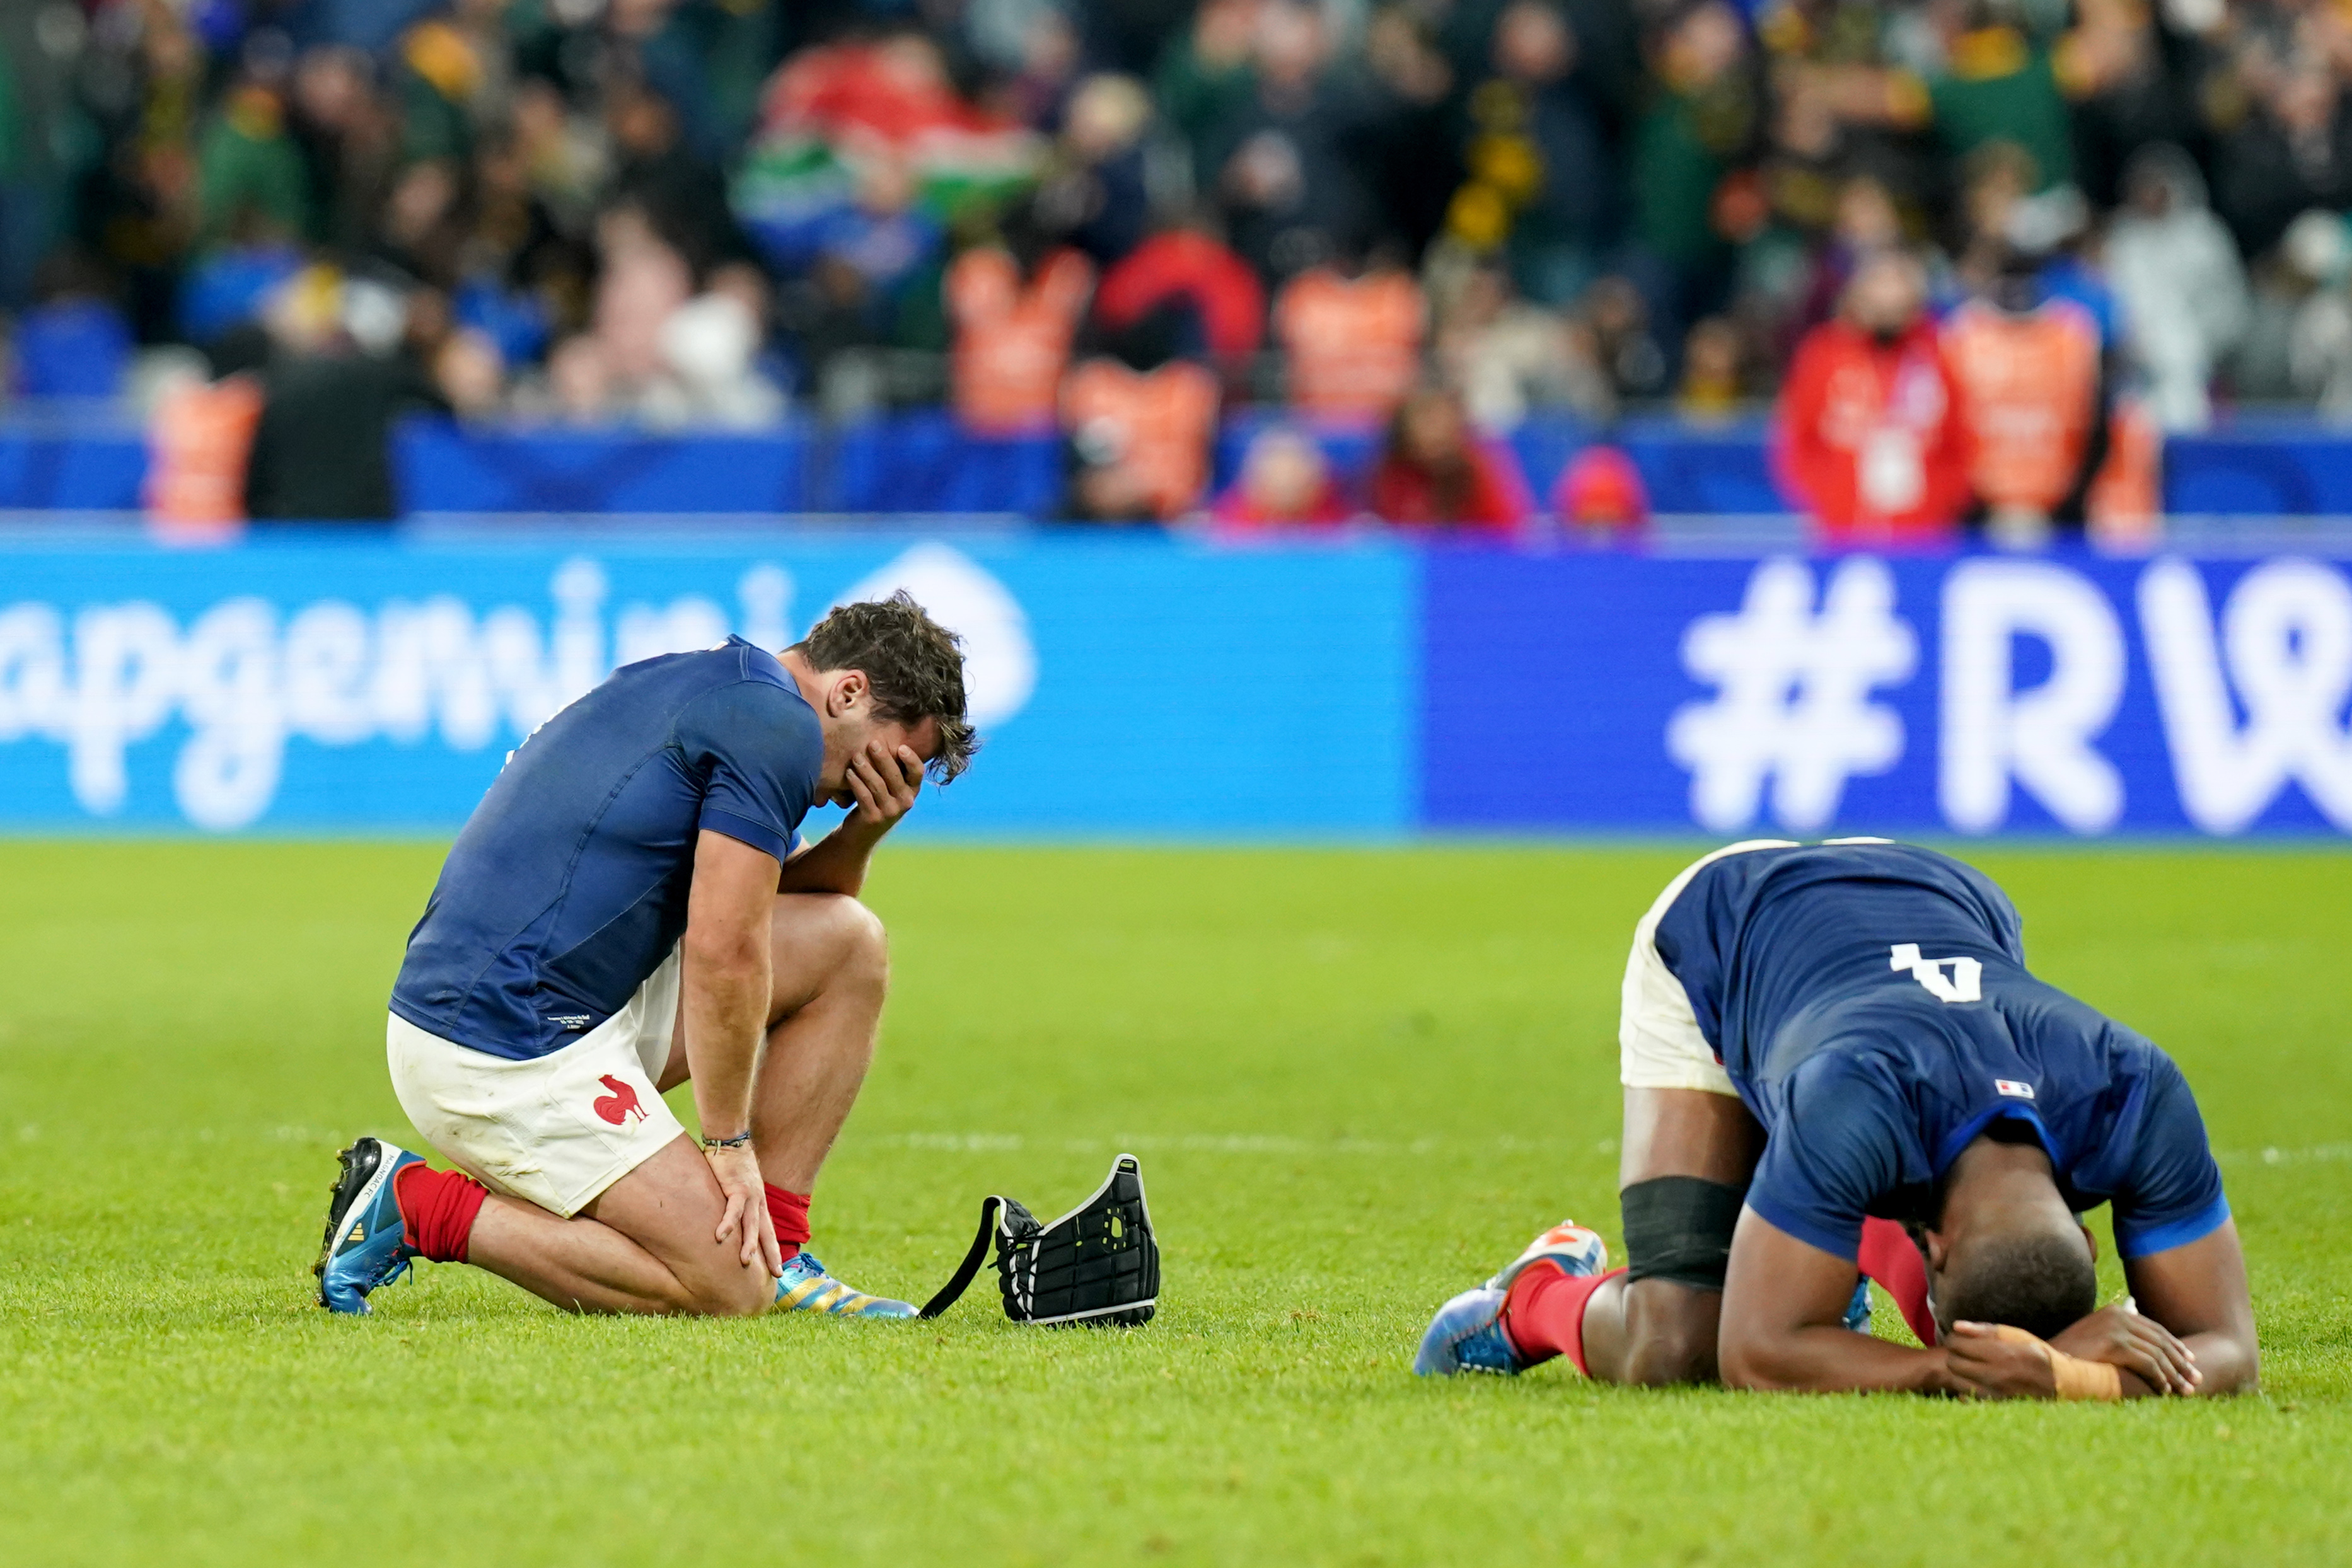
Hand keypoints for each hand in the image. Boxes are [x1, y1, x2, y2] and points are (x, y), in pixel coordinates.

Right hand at [704, 1141, 782, 1276]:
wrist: (731, 1139)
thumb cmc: (732, 1164)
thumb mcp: (739, 1188)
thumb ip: (737, 1204)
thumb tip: (731, 1221)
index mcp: (759, 1203)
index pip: (768, 1232)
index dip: (773, 1250)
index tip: (777, 1269)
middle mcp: (758, 1202)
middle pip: (766, 1233)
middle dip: (772, 1255)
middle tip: (778, 1275)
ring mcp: (749, 1195)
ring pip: (751, 1224)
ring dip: (748, 1244)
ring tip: (746, 1263)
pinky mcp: (735, 1188)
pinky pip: (732, 1209)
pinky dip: (727, 1223)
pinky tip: (721, 1237)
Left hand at [843, 740, 923, 832]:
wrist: (861, 833)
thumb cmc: (876, 801)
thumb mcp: (889, 786)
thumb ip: (891, 767)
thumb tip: (882, 735)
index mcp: (912, 790)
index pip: (918, 773)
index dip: (911, 760)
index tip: (901, 747)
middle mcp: (905, 802)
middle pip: (895, 776)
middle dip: (883, 758)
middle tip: (872, 743)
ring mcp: (890, 812)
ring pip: (878, 786)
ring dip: (866, 769)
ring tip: (855, 757)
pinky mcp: (874, 819)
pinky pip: (864, 797)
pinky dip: (856, 783)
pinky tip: (848, 773)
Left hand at [1942, 1321, 2058, 1398]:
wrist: (2061, 1382)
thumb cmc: (2036, 1353)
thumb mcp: (2016, 1335)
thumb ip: (1985, 1330)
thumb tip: (1956, 1326)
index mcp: (2001, 1354)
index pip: (1958, 1345)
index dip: (1954, 1339)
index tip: (1959, 1339)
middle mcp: (1997, 1376)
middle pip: (1954, 1363)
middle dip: (1954, 1354)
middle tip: (1964, 1352)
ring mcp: (1997, 1394)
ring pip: (1957, 1381)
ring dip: (1958, 1372)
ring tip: (1969, 1365)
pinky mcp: (1997, 1406)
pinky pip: (1967, 1397)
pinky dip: (1964, 1388)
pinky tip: (1974, 1380)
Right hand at [2049, 1302, 2200, 1395]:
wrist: (2049, 1360)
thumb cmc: (2072, 1354)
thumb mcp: (2098, 1340)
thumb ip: (2120, 1338)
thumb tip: (2150, 1352)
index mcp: (2115, 1311)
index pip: (2155, 1328)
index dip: (2175, 1346)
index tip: (2191, 1361)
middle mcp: (2118, 1315)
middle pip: (2160, 1340)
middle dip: (2181, 1362)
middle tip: (2196, 1379)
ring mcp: (2116, 1328)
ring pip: (2157, 1354)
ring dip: (2174, 1374)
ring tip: (2185, 1390)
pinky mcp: (2115, 1344)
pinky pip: (2147, 1363)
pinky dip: (2159, 1378)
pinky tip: (2164, 1390)